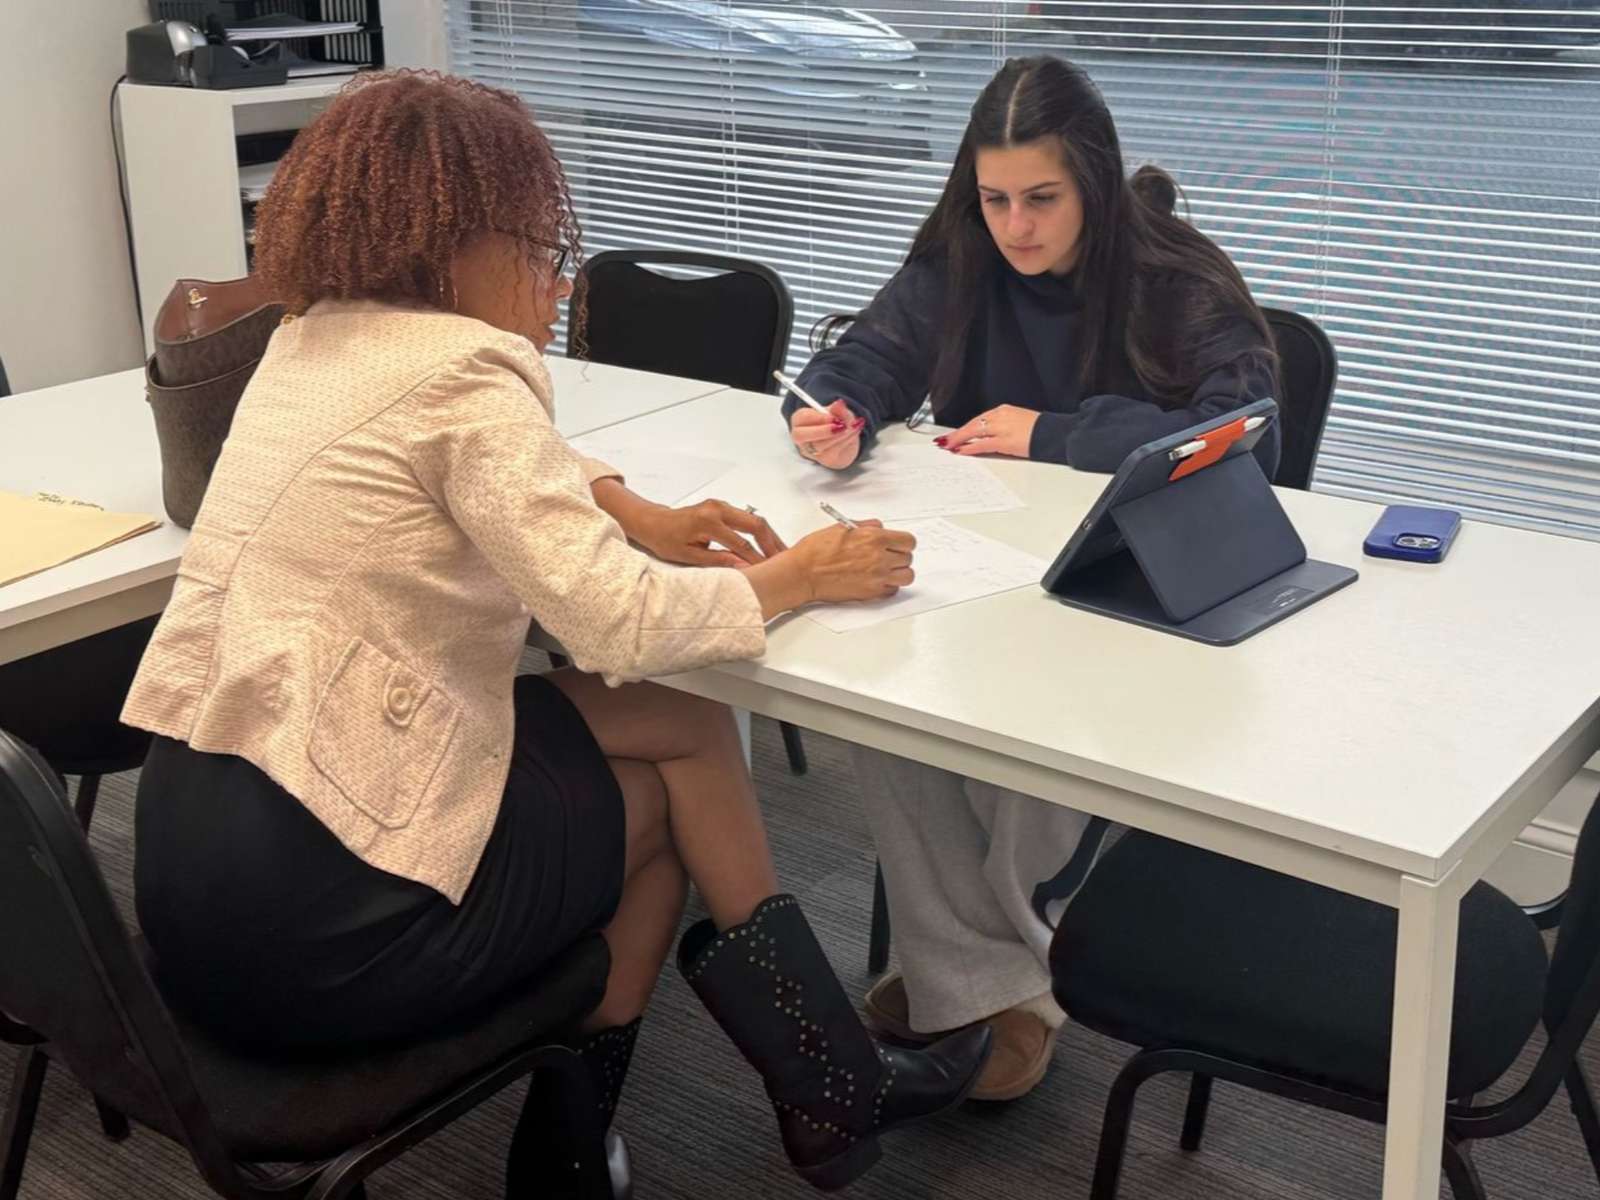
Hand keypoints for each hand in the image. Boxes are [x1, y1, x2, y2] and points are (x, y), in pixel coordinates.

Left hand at [631, 499, 786, 567]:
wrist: (654, 523)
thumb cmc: (666, 539)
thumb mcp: (690, 556)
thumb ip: (718, 560)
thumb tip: (743, 568)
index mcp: (708, 522)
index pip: (741, 544)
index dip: (757, 559)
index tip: (768, 571)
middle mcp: (717, 509)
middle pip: (755, 524)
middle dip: (771, 543)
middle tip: (783, 559)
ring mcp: (721, 505)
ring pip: (754, 519)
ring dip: (768, 535)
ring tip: (779, 552)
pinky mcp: (722, 506)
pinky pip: (746, 517)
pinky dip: (758, 531)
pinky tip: (765, 543)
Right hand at [790, 400, 866, 469]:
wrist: (845, 442)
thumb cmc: (835, 424)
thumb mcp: (838, 412)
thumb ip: (838, 409)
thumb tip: (839, 403)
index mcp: (800, 420)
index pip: (801, 418)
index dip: (817, 417)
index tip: (834, 416)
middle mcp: (801, 437)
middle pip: (801, 435)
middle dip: (822, 430)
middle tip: (841, 426)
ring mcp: (811, 451)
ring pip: (820, 445)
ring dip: (840, 434)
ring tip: (852, 425)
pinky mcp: (825, 459)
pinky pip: (834, 450)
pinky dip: (847, 439)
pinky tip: (855, 431)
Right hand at [791, 520, 915, 602]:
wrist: (803, 573)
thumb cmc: (816, 551)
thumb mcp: (842, 527)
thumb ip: (867, 526)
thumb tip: (880, 528)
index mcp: (874, 538)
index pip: (908, 541)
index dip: (904, 542)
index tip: (899, 544)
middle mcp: (879, 558)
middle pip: (909, 558)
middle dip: (900, 556)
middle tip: (889, 556)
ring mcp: (877, 577)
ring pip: (907, 576)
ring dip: (899, 572)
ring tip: (888, 569)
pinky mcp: (871, 593)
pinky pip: (893, 590)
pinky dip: (889, 586)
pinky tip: (878, 580)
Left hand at [937, 405, 1039, 457]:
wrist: (1054, 434)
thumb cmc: (1041, 430)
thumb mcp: (1020, 422)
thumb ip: (1004, 426)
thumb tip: (990, 437)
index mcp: (1005, 410)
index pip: (980, 419)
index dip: (966, 427)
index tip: (956, 433)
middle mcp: (1001, 416)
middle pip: (973, 424)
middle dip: (957, 433)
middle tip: (945, 440)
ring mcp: (1002, 428)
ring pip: (974, 432)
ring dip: (958, 440)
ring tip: (948, 446)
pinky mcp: (1005, 441)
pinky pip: (982, 444)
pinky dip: (969, 447)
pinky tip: (961, 451)